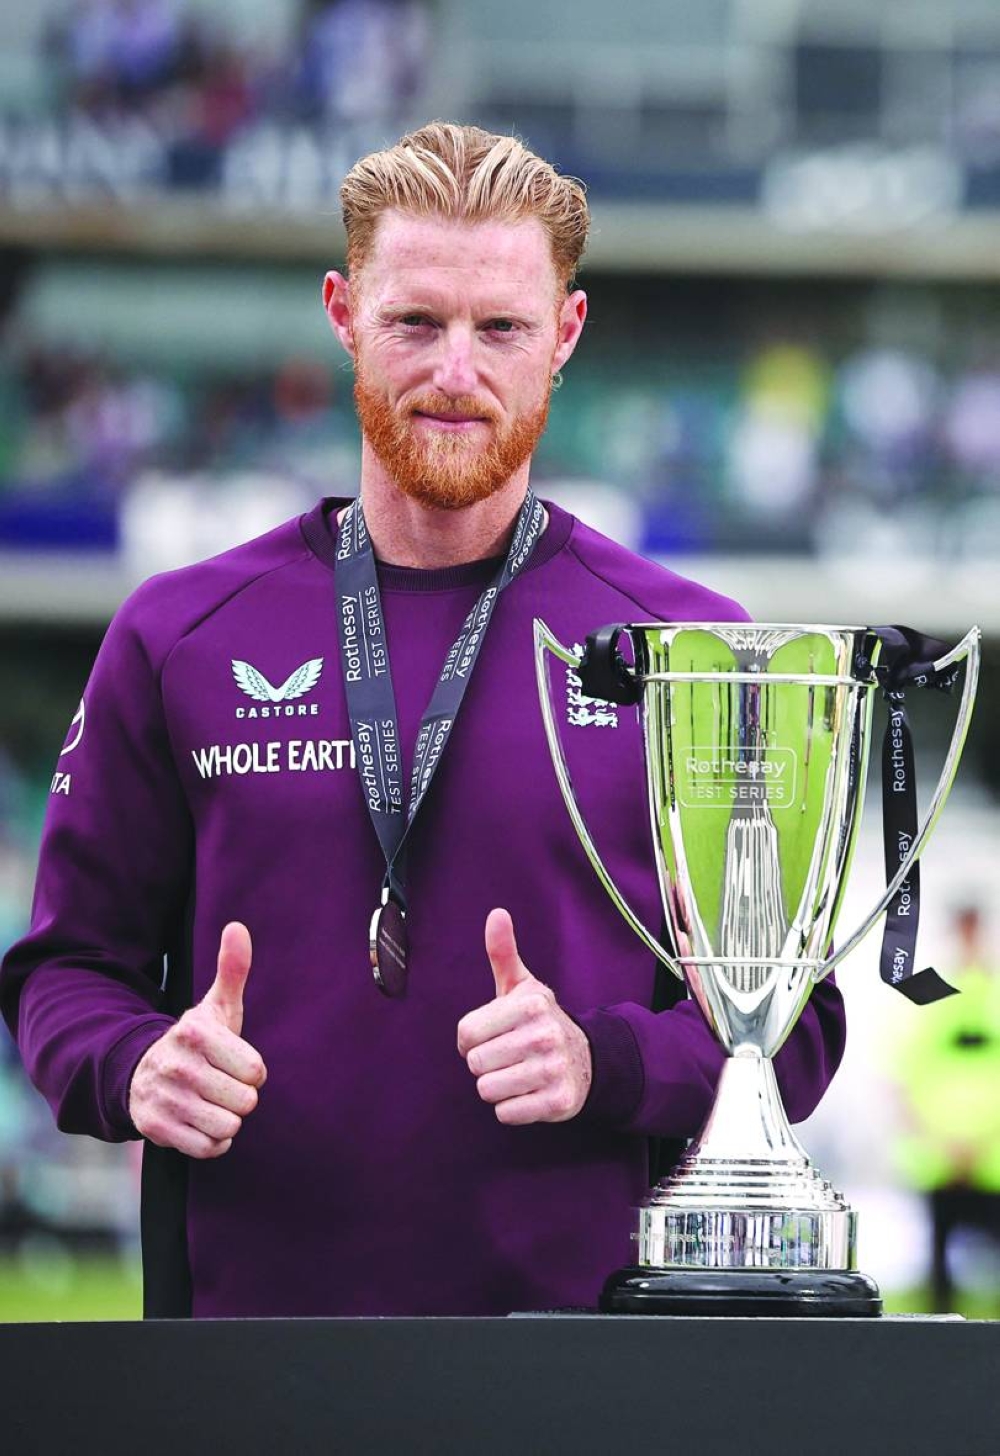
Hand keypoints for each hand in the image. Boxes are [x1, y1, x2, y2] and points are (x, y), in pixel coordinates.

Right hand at [129, 922, 266, 1158]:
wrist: (141, 1074)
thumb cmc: (196, 1042)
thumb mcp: (215, 1007)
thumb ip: (232, 970)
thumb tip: (238, 927)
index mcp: (196, 1032)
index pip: (256, 1071)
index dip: (251, 1071)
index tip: (233, 1062)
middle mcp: (177, 1064)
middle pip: (245, 1101)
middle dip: (240, 1097)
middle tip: (220, 1084)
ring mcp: (164, 1098)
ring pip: (228, 1126)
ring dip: (227, 1120)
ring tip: (210, 1102)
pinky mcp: (156, 1129)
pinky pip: (210, 1148)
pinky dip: (212, 1141)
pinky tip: (200, 1122)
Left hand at [456, 908, 591, 1125]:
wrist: (586, 1059)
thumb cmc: (538, 1020)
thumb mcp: (521, 986)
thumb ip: (503, 952)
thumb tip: (497, 913)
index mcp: (530, 1004)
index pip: (466, 1033)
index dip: (470, 1038)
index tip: (490, 1034)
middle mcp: (544, 1035)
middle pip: (475, 1063)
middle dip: (485, 1063)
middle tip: (508, 1055)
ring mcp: (553, 1070)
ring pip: (487, 1089)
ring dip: (497, 1085)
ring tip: (518, 1072)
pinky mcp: (558, 1102)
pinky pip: (506, 1113)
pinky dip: (512, 1107)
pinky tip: (529, 1091)